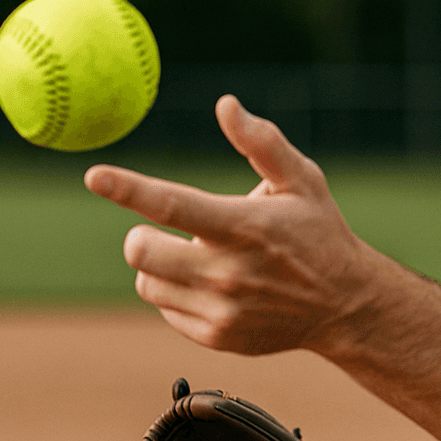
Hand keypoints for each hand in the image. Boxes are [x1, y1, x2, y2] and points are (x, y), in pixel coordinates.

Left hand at [84, 95, 371, 353]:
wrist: (345, 305)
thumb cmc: (319, 232)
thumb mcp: (301, 181)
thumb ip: (262, 142)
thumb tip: (226, 105)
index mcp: (244, 226)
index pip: (172, 205)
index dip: (128, 189)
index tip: (94, 176)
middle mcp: (228, 271)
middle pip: (141, 252)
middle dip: (140, 235)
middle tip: (162, 229)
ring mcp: (221, 309)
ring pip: (147, 282)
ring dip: (158, 266)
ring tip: (196, 257)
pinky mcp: (217, 335)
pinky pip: (166, 310)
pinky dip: (177, 294)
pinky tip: (212, 285)